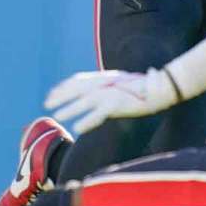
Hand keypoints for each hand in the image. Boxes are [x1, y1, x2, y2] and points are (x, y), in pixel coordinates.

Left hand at [45, 68, 177, 133]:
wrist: (158, 87)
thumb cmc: (140, 86)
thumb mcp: (118, 82)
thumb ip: (104, 85)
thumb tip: (91, 91)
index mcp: (103, 77)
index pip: (77, 80)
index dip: (63, 87)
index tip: (51, 94)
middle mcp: (103, 84)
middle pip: (76, 89)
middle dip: (60, 96)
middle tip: (46, 104)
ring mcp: (109, 93)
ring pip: (84, 101)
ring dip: (69, 108)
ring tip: (57, 115)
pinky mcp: (117, 104)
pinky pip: (98, 114)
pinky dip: (87, 121)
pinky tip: (77, 127)